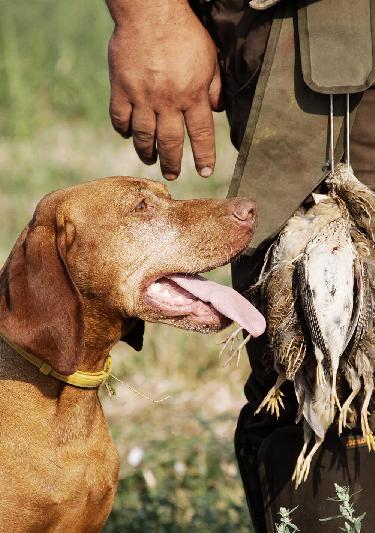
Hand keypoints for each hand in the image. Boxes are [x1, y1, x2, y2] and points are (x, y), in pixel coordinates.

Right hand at [107, 0, 221, 179]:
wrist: (150, 11)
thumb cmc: (184, 33)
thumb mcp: (208, 59)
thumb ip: (214, 87)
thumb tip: (217, 110)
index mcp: (192, 95)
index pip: (201, 134)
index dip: (204, 156)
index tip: (205, 172)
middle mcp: (168, 101)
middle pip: (171, 142)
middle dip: (173, 163)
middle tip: (172, 175)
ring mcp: (142, 97)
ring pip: (144, 136)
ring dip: (147, 153)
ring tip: (150, 160)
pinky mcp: (121, 89)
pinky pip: (119, 119)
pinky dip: (123, 131)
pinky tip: (128, 135)